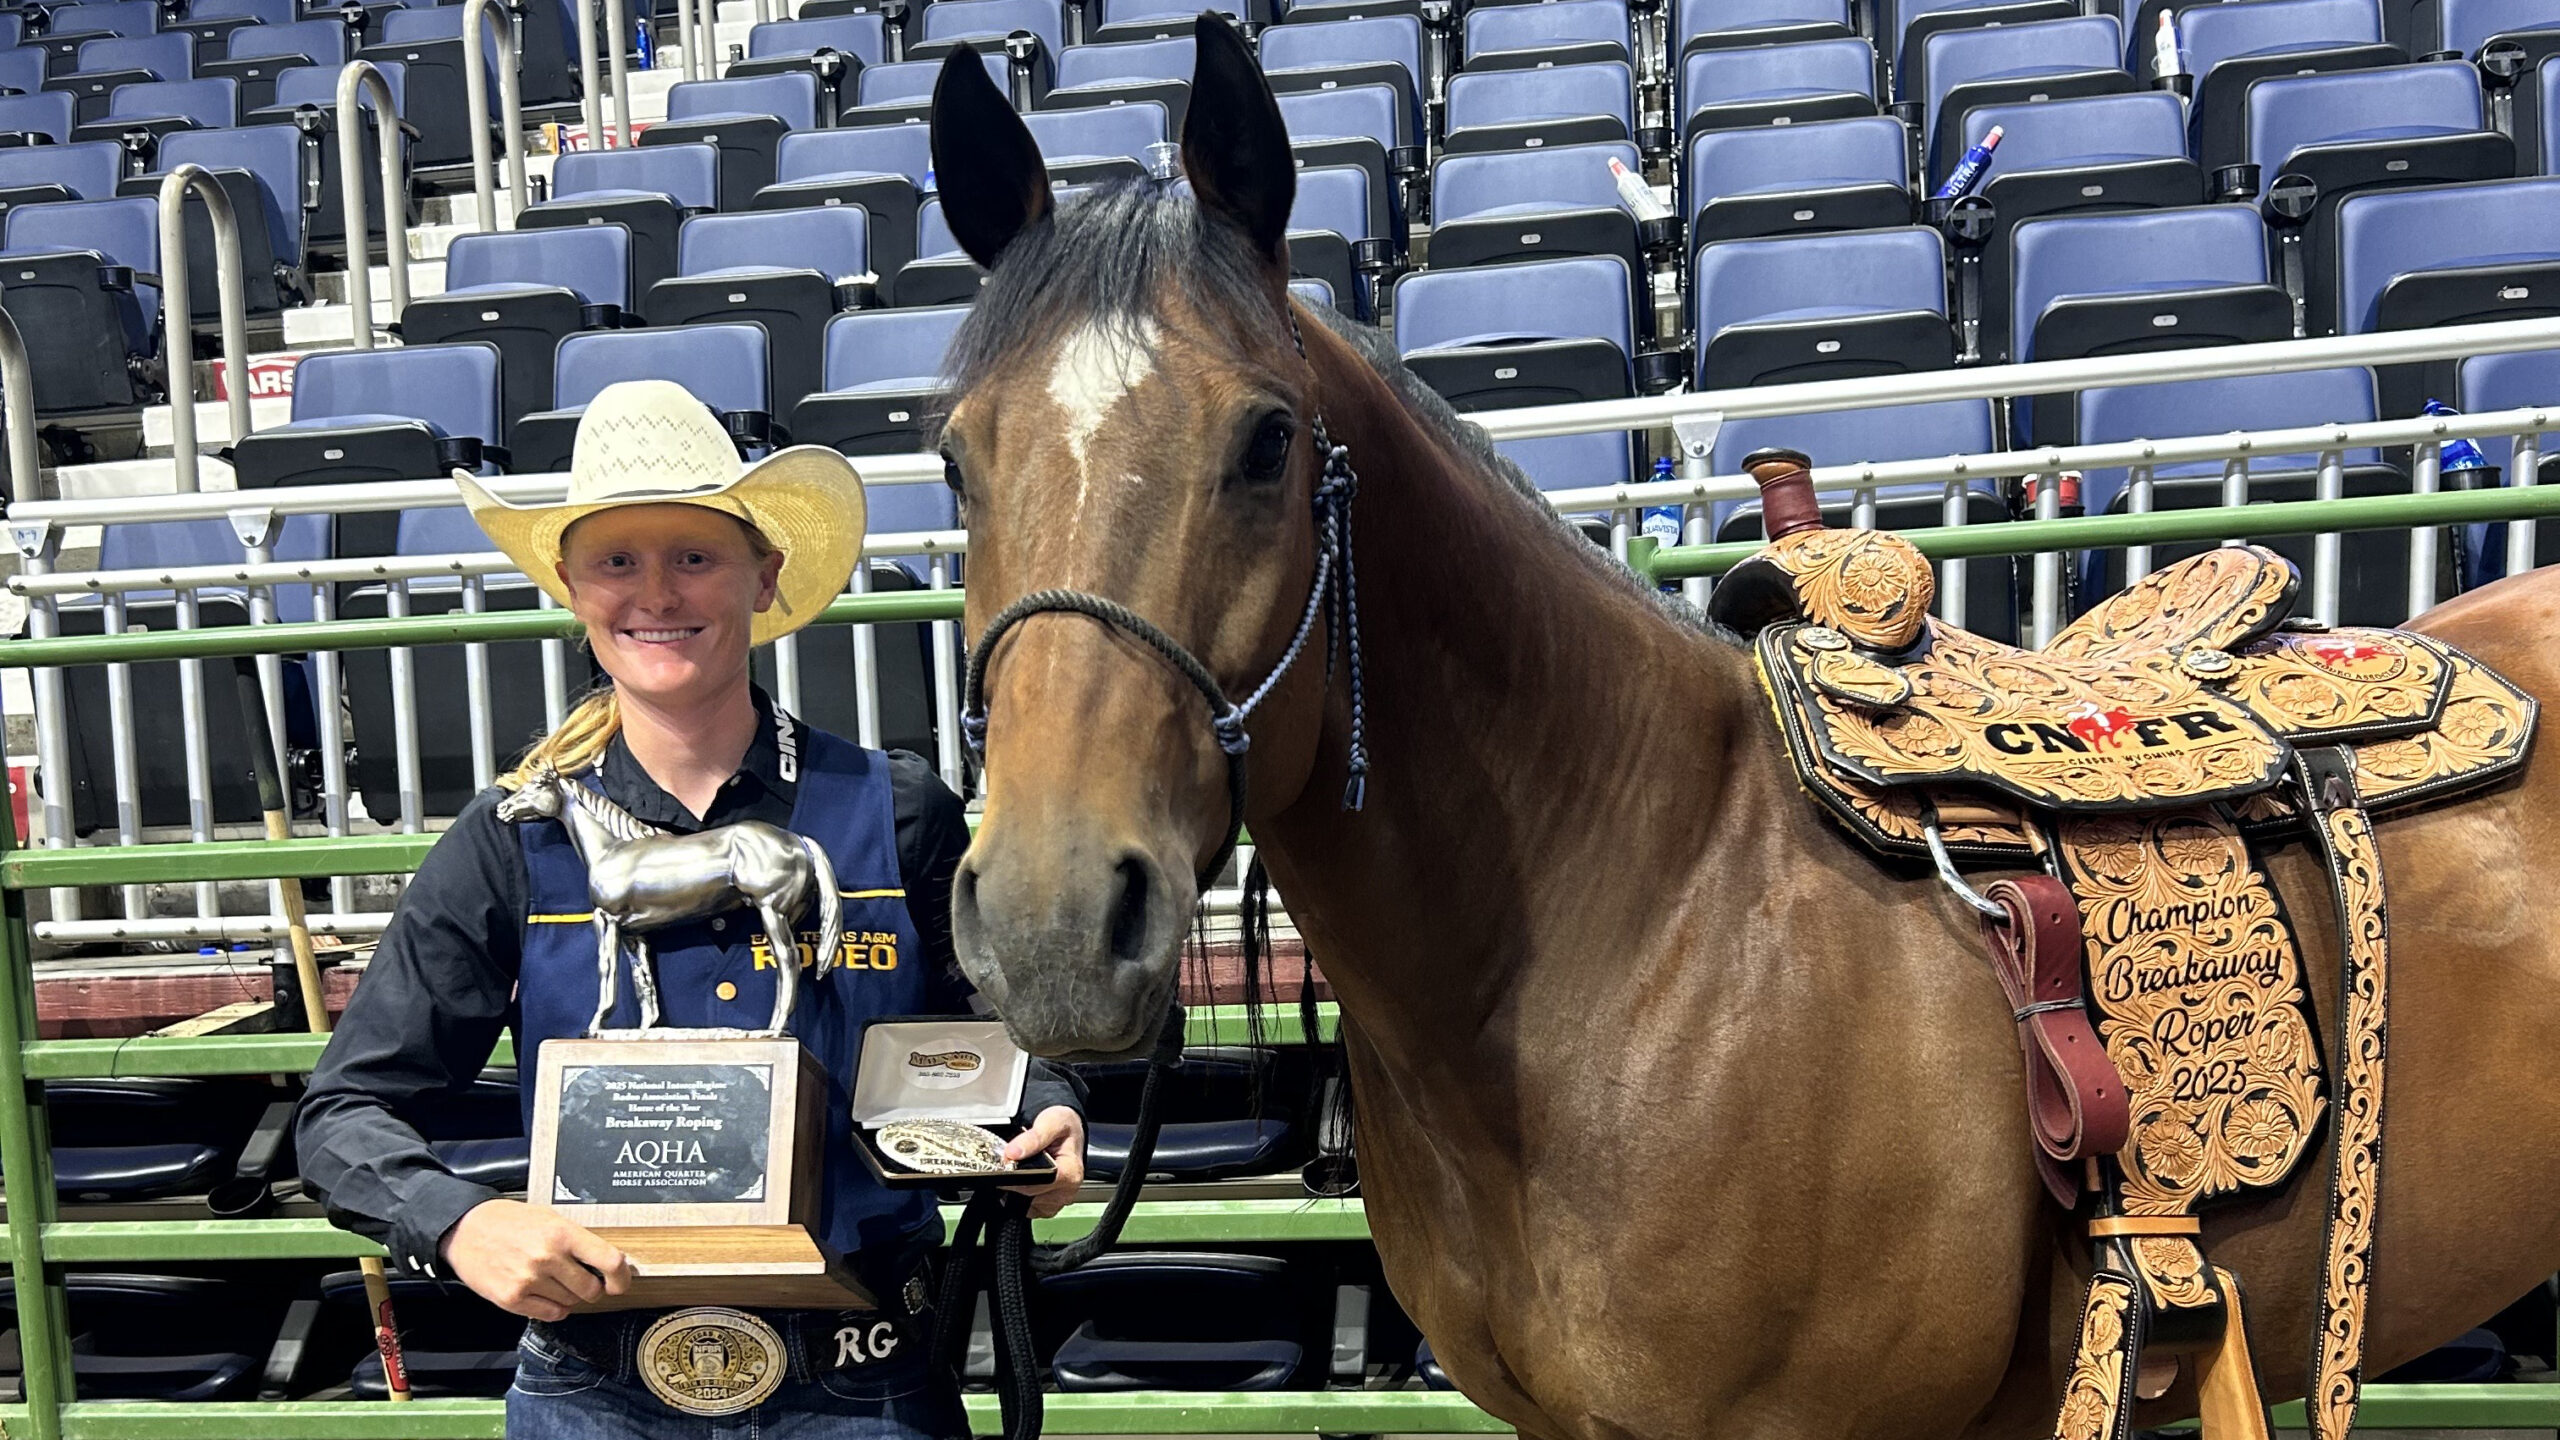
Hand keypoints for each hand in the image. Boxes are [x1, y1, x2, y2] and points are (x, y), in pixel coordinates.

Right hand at [440, 1198, 633, 1320]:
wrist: (465, 1229)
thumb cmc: (509, 1221)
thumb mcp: (550, 1218)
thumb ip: (578, 1240)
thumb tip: (608, 1263)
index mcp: (562, 1233)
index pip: (609, 1261)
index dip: (621, 1277)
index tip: (620, 1283)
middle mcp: (548, 1258)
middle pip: (591, 1289)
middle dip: (591, 1288)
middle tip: (580, 1279)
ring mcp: (529, 1281)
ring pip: (571, 1303)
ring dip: (568, 1296)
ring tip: (552, 1280)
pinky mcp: (512, 1299)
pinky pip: (550, 1314)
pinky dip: (553, 1308)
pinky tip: (544, 1293)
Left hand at [1003, 1105, 1086, 1218]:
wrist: (1069, 1131)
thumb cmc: (1064, 1127)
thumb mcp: (1052, 1121)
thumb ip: (1033, 1137)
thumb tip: (1012, 1153)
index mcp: (1070, 1172)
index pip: (1037, 1182)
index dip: (1017, 1175)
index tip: (1006, 1163)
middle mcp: (1066, 1191)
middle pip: (1028, 1195)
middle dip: (1014, 1180)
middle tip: (1011, 1162)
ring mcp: (1056, 1202)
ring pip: (1024, 1204)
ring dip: (1015, 1189)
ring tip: (1021, 1169)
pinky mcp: (1047, 1207)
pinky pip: (1025, 1208)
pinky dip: (1018, 1195)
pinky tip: (1023, 1179)